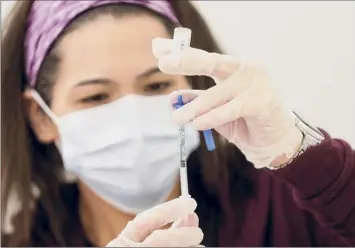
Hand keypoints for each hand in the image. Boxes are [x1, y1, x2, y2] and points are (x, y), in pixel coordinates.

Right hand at [106, 197, 202, 246]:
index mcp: (123, 243)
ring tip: (199, 246)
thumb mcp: (142, 242)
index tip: (190, 203)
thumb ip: (167, 228)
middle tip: (199, 232)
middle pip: (159, 241)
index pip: (145, 221)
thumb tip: (191, 215)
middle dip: (182, 234)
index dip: (169, 209)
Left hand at [152, 38, 302, 168]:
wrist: (272, 140)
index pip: (203, 57)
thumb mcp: (215, 110)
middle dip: (186, 61)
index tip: (159, 49)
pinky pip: (231, 109)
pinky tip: (198, 124)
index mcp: (232, 67)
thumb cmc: (243, 120)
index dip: (180, 52)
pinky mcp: (261, 101)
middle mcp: (244, 69)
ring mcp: (255, 83)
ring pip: (217, 93)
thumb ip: (197, 101)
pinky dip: (213, 117)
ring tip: (177, 118)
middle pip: (211, 62)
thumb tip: (172, 98)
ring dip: (195, 107)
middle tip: (164, 62)